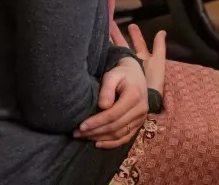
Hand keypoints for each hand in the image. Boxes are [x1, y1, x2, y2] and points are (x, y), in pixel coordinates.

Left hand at [75, 25, 165, 149]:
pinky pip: (126, 138)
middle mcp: (141, 109)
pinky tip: (98, 144)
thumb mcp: (112, 75)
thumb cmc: (121, 74)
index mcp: (134, 96)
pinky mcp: (139, 124)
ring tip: (84, 137)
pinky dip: (112, 144)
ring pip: (119, 134)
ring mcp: (141, 118)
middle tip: (77, 133)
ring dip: (100, 138)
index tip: (81, 126)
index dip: (96, 122)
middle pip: (115, 126)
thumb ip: (107, 88)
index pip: (113, 115)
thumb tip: (102, 106)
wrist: (136, 76)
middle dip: (95, 132)